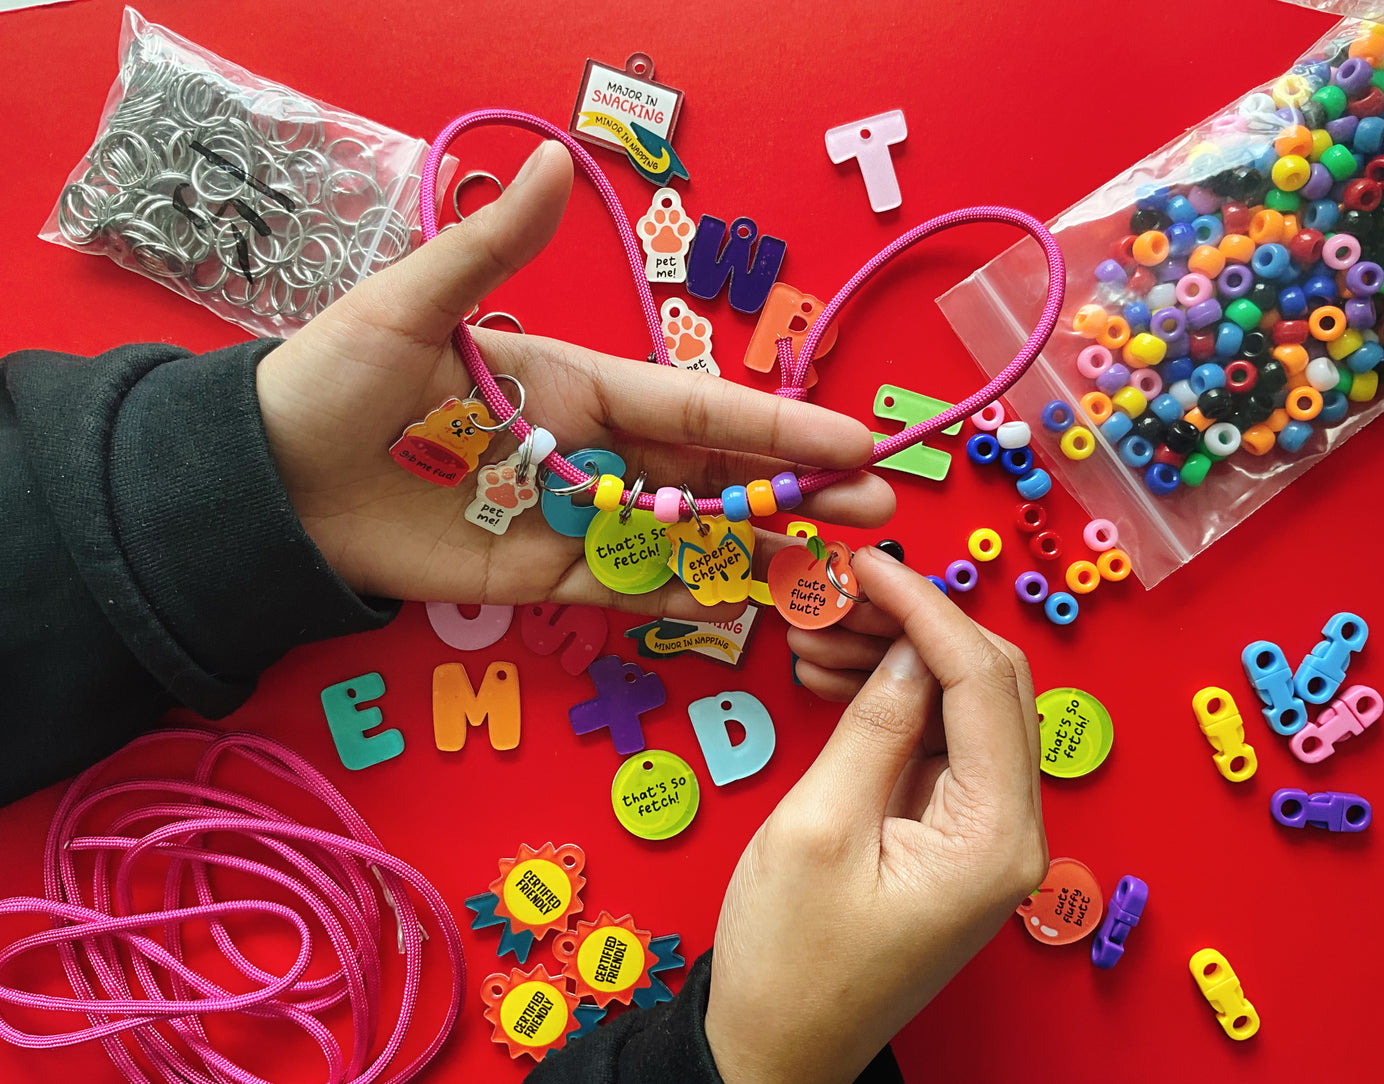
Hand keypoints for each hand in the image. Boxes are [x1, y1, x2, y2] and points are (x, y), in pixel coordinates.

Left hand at [256, 142, 893, 615]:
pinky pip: (620, 592)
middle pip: (710, 480)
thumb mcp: (412, 307)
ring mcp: (566, 522)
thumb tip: (557, 160)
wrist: (262, 484)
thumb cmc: (335, 382)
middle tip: (873, 515)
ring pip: (679, 540)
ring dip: (753, 554)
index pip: (697, 412)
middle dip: (793, 497)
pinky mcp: (532, 581)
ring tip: (828, 574)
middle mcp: (588, 454)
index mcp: (577, 385)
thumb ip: (492, 251)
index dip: (777, 429)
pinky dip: (676, 599)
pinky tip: (737, 608)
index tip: (852, 443)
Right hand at [706, 547, 1047, 1083]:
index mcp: (995, 837)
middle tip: (836, 592)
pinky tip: (835, 678)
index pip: (983, 682)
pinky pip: (936, 743)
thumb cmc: (789, 958)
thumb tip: (907, 644)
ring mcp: (986, 835)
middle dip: (915, 626)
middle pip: (989, 686)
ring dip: (898, 658)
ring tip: (818, 634)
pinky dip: (891, 701)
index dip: (925, 608)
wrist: (776, 1048)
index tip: (867, 563)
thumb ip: (875, 723)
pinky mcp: (953, 836)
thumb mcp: (819, 826)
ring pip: (962, 707)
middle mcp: (1012, 832)